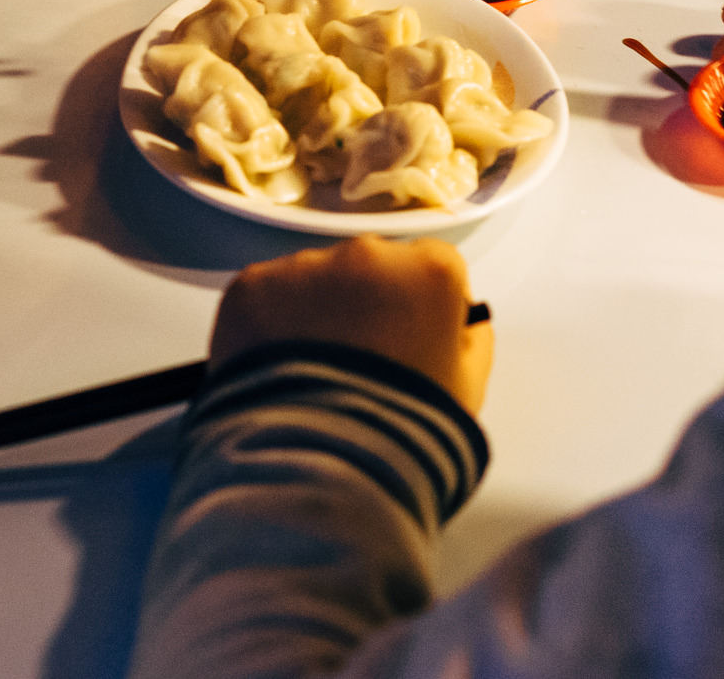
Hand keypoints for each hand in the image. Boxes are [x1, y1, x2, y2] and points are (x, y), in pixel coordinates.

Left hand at [210, 237, 493, 413]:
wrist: (318, 468)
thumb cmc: (400, 435)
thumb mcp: (466, 391)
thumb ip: (472, 342)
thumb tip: (464, 323)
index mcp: (429, 272)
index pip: (433, 264)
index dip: (424, 301)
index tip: (415, 332)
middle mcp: (367, 255)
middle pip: (372, 267)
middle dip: (367, 302)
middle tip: (358, 361)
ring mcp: (304, 268)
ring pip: (315, 278)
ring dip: (316, 311)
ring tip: (313, 373)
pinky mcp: (252, 288)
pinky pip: (266, 295)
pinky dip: (268, 323)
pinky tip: (277, 368)